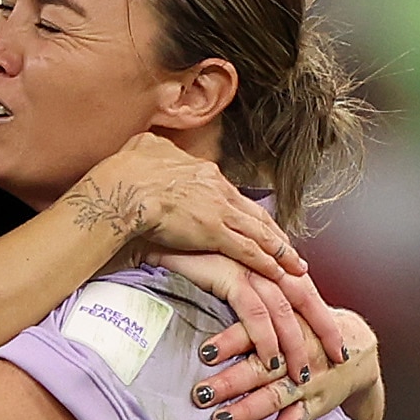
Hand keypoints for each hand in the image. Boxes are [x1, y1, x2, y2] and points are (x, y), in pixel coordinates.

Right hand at [64, 135, 305, 294]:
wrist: (123, 187)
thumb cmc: (125, 171)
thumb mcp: (143, 148)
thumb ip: (154, 151)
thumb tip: (149, 146)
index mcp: (203, 172)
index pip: (234, 196)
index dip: (249, 213)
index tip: (259, 225)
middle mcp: (218, 188)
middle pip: (255, 214)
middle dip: (275, 234)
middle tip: (290, 249)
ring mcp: (218, 210)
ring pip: (259, 232)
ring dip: (281, 251)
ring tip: (296, 266)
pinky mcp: (214, 231)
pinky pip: (248, 249)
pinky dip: (266, 262)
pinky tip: (279, 272)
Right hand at [166, 244, 350, 392]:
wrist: (147, 230)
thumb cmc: (178, 252)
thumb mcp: (215, 271)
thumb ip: (237, 287)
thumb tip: (251, 315)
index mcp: (262, 257)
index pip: (301, 287)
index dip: (320, 314)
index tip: (334, 340)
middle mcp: (260, 258)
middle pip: (303, 295)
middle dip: (324, 327)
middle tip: (339, 356)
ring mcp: (245, 263)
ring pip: (283, 308)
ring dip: (294, 344)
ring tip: (302, 373)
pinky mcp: (226, 272)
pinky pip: (254, 310)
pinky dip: (265, 337)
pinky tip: (271, 360)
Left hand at [201, 304, 383, 419]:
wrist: (355, 348)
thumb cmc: (307, 324)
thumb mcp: (288, 303)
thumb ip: (252, 298)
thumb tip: (203, 282)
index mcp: (286, 325)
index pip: (256, 331)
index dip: (231, 342)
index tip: (205, 353)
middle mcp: (296, 354)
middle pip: (260, 368)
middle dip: (229, 383)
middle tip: (200, 393)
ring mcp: (306, 383)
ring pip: (273, 398)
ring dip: (246, 412)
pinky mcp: (313, 406)